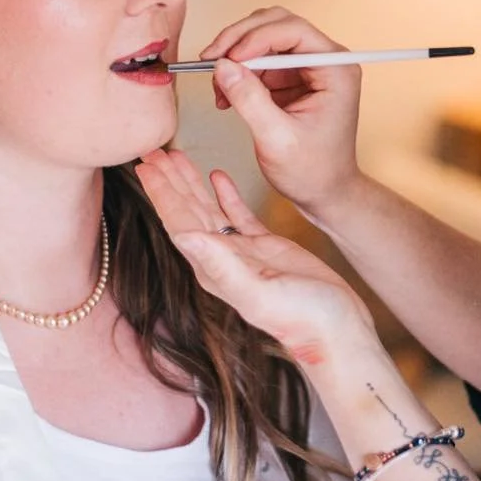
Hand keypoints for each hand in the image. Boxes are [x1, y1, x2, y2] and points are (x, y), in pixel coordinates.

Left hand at [135, 149, 376, 365]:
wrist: (336, 330)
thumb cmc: (302, 319)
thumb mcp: (260, 293)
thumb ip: (222, 266)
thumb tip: (185, 236)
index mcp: (214, 269)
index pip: (179, 222)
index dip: (162, 192)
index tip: (145, 165)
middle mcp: (221, 260)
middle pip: (187, 212)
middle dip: (169, 182)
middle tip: (152, 150)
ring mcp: (243, 253)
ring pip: (209, 209)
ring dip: (191, 183)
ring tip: (177, 156)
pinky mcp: (266, 247)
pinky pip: (238, 215)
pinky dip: (225, 193)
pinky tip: (217, 175)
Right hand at [197, 8, 363, 215]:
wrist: (324, 193)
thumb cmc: (313, 172)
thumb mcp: (277, 139)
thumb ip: (250, 100)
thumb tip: (223, 66)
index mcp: (335, 70)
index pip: (293, 30)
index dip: (255, 38)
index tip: (228, 58)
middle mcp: (324, 62)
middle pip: (276, 25)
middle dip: (239, 40)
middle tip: (211, 60)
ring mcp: (307, 68)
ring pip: (263, 38)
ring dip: (235, 56)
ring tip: (218, 86)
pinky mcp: (291, 78)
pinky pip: (258, 60)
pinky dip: (237, 71)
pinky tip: (226, 95)